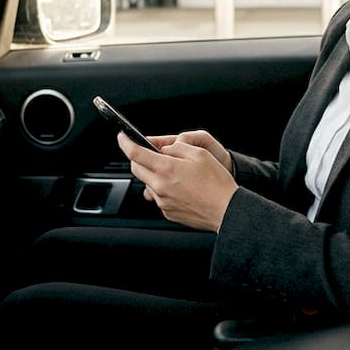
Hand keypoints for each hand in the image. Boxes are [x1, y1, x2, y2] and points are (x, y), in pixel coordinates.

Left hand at [118, 131, 238, 231]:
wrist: (227, 210)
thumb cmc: (217, 183)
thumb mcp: (200, 154)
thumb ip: (178, 148)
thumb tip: (164, 149)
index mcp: (167, 169)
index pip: (136, 154)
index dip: (125, 142)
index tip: (122, 137)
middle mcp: (160, 187)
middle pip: (136, 169)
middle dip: (138, 158)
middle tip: (150, 153)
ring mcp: (163, 201)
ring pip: (147, 183)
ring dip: (153, 174)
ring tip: (174, 173)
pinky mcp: (168, 212)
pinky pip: (158, 196)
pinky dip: (163, 189)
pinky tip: (180, 187)